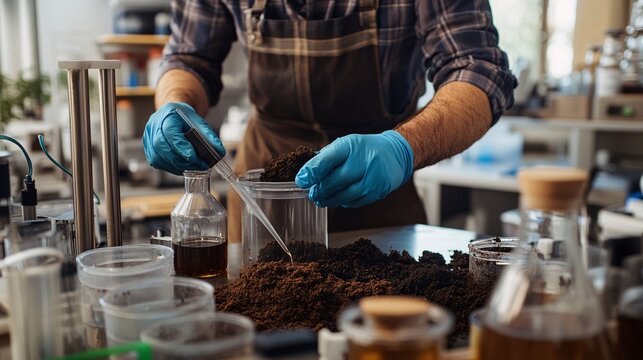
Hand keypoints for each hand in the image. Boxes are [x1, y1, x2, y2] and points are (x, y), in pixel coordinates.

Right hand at [143, 102, 224, 174]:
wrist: (173, 114)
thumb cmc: (185, 118)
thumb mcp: (199, 122)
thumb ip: (209, 136)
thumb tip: (219, 152)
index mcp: (166, 115)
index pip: (170, 132)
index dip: (181, 146)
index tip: (193, 156)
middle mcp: (153, 126)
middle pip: (161, 146)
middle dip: (181, 159)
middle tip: (198, 165)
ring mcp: (148, 138)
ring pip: (158, 157)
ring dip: (176, 166)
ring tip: (193, 167)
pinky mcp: (148, 149)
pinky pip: (157, 162)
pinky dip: (171, 167)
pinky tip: (183, 166)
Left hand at [295, 130, 413, 207]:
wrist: (395, 154)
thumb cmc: (364, 149)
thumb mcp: (345, 145)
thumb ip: (326, 158)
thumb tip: (305, 176)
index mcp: (350, 146)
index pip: (328, 159)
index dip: (312, 171)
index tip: (301, 181)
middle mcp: (363, 161)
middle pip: (335, 181)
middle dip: (319, 190)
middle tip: (312, 194)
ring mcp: (372, 178)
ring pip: (344, 195)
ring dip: (329, 199)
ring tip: (321, 199)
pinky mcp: (378, 191)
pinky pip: (355, 201)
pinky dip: (344, 201)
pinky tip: (340, 198)